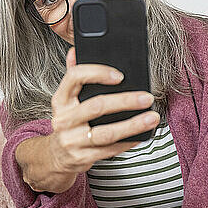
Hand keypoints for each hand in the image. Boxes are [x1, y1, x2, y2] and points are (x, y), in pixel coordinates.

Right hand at [49, 47, 159, 175]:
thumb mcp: (65, 100)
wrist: (56, 156)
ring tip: (152, 117)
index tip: (120, 75)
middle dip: (125, 101)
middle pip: (96, 106)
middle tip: (147, 97)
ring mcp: (72, 140)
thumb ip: (73, 77)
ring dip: (132, 125)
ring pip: (106, 132)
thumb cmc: (68, 122)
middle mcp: (63, 119)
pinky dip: (128, 142)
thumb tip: (75, 51)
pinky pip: (109, 150)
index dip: (98, 73)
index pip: (75, 78)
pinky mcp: (82, 157)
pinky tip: (141, 135)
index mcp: (60, 100)